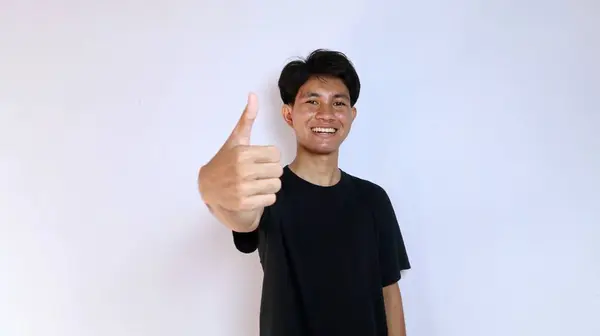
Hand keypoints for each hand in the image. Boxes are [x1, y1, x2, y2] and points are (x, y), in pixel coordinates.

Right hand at [199, 93, 282, 211]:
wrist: (208, 187)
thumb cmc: (226, 161)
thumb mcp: (236, 139)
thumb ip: (247, 118)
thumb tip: (253, 95)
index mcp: (242, 153)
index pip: (276, 154)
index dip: (270, 157)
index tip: (259, 159)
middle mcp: (242, 170)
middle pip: (278, 170)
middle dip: (271, 171)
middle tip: (258, 172)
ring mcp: (242, 188)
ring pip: (276, 185)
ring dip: (270, 185)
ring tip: (257, 183)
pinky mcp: (244, 203)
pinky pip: (270, 199)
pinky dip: (266, 198)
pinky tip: (254, 193)